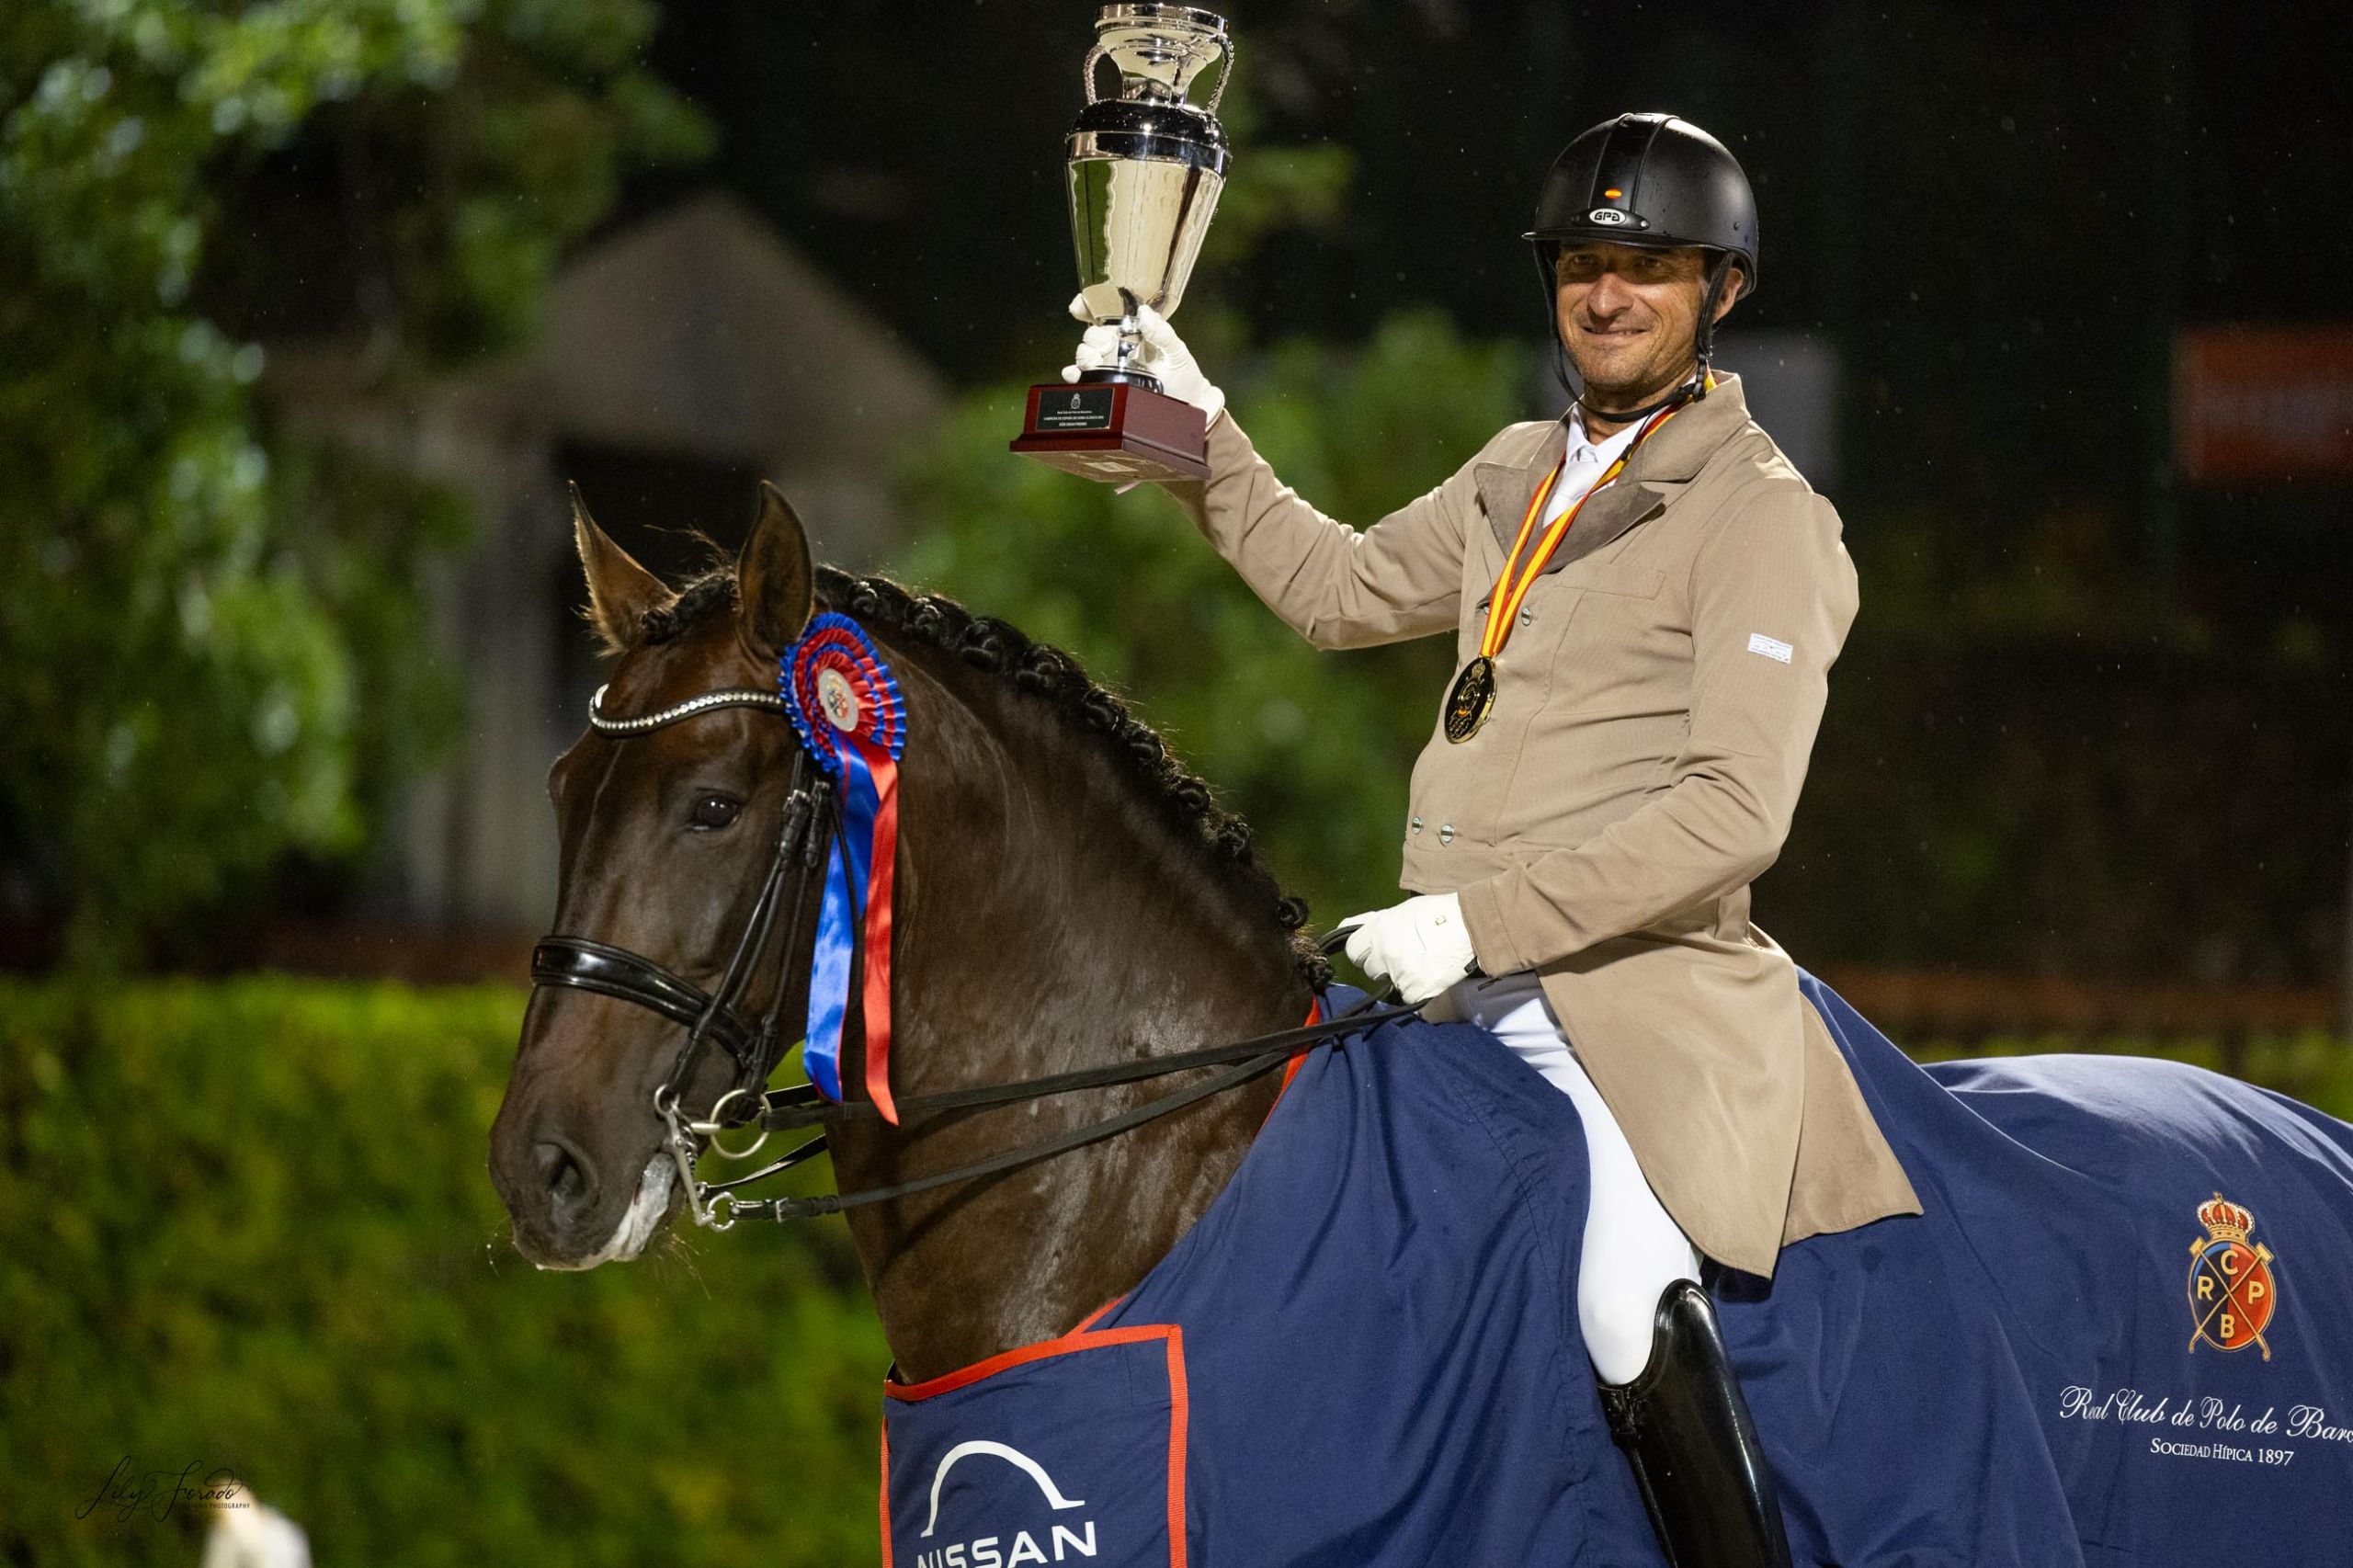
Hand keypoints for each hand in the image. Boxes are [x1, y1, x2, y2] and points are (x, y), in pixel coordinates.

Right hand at [1062, 294, 1225, 425]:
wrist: (1188, 402)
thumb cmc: (1183, 372)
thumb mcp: (1176, 350)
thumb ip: (1162, 332)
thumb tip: (1144, 312)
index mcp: (1132, 331)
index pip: (1104, 312)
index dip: (1088, 305)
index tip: (1079, 306)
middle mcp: (1117, 346)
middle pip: (1092, 335)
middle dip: (1092, 337)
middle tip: (1103, 345)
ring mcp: (1110, 367)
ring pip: (1085, 355)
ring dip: (1084, 355)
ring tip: (1094, 361)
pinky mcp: (1107, 386)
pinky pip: (1084, 380)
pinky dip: (1074, 375)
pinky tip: (1074, 375)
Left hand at [1340, 893, 1476, 1003]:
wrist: (1471, 927)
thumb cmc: (1438, 913)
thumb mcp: (1401, 910)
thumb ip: (1374, 921)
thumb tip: (1347, 925)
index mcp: (1377, 930)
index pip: (1352, 950)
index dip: (1365, 952)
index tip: (1377, 952)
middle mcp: (1384, 952)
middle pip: (1369, 970)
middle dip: (1382, 967)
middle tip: (1404, 958)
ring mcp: (1399, 974)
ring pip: (1389, 986)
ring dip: (1401, 980)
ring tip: (1422, 965)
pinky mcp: (1415, 991)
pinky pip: (1408, 998)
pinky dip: (1418, 992)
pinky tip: (1431, 977)